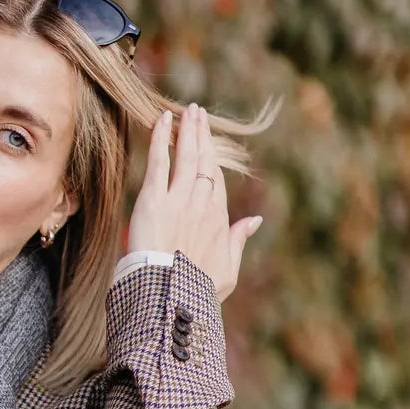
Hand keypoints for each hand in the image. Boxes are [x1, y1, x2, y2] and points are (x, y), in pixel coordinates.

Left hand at [127, 103, 262, 301]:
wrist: (168, 297)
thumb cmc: (195, 291)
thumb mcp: (227, 270)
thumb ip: (239, 241)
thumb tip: (255, 220)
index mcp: (218, 220)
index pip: (217, 182)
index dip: (213, 160)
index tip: (208, 145)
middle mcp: (202, 204)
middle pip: (206, 162)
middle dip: (204, 136)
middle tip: (199, 114)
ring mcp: (179, 199)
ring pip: (188, 156)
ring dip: (189, 130)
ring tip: (189, 111)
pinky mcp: (154, 199)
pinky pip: (160, 161)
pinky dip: (162, 138)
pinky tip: (163, 119)